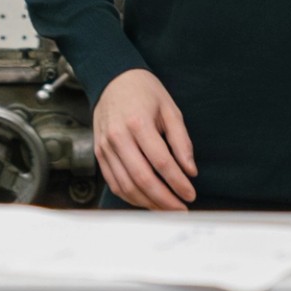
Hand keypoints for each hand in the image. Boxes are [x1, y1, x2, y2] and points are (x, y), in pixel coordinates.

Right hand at [92, 69, 199, 209]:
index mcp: (138, 123)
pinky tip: (147, 201)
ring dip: (148, 203)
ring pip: (126, 185)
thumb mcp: (170, 109)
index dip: (178, 182)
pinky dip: (131, 197)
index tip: (191, 194)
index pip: (161, 162)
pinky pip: (113, 183)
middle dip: (164, 199)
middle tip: (181, 210)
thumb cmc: (145, 92)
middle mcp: (118, 137)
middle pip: (142, 178)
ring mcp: (105, 147)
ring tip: (166, 209)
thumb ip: (181, 141)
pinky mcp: (99, 154)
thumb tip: (190, 171)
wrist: (113, 80)